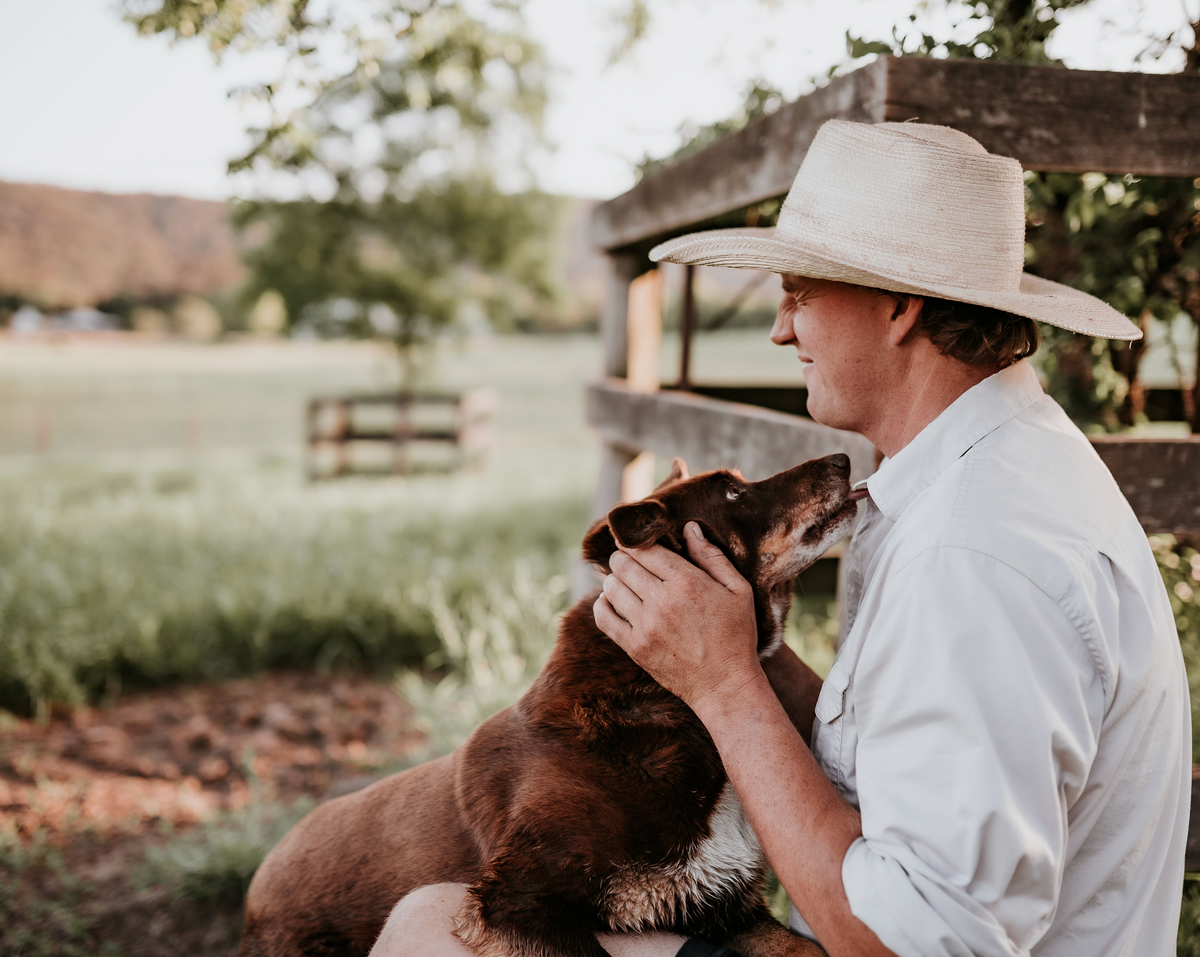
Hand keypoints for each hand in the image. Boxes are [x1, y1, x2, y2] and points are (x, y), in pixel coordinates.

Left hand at [592, 521, 761, 716]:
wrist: (725, 685)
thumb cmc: (736, 635)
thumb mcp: (738, 590)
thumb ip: (711, 556)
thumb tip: (689, 527)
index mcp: (687, 583)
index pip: (645, 549)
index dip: (636, 542)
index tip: (635, 541)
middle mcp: (662, 601)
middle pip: (622, 564)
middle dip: (623, 558)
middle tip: (630, 561)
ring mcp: (645, 626)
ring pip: (611, 587)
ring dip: (615, 579)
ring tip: (626, 581)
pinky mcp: (635, 647)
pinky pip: (603, 617)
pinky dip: (603, 604)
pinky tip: (613, 602)